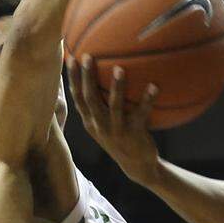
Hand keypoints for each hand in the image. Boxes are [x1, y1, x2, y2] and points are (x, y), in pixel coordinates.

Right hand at [67, 55, 160, 183]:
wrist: (137, 166)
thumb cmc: (122, 138)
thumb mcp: (106, 124)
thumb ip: (101, 105)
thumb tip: (104, 76)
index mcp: (90, 122)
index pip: (76, 97)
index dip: (71, 78)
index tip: (69, 57)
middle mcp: (99, 125)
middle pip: (89, 98)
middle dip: (86, 76)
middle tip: (87, 56)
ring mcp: (116, 130)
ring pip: (113, 106)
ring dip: (117, 87)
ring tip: (120, 68)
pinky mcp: (134, 134)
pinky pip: (141, 113)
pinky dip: (147, 100)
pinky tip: (154, 86)